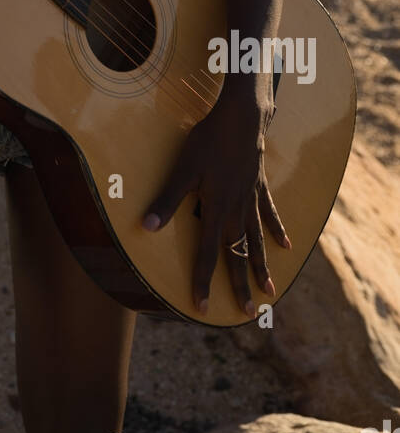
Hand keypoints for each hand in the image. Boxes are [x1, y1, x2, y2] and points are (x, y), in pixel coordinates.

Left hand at [141, 96, 290, 316]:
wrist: (240, 118)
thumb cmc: (208, 141)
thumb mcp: (182, 170)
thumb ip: (166, 200)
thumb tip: (146, 227)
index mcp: (217, 210)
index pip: (208, 254)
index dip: (203, 281)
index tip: (202, 308)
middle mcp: (237, 210)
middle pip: (238, 254)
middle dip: (240, 285)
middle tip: (247, 314)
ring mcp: (251, 199)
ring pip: (257, 241)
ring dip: (261, 267)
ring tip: (270, 293)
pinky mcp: (260, 186)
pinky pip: (270, 215)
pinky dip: (277, 231)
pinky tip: (287, 246)